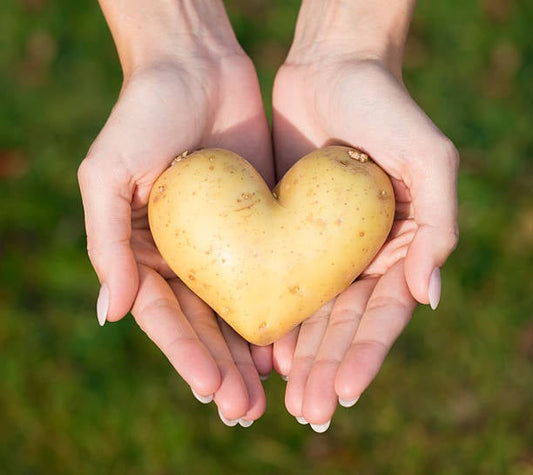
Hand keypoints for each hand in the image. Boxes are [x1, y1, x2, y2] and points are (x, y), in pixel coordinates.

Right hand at [78, 4, 274, 424]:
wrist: (197, 66)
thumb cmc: (143, 114)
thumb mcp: (109, 174)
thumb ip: (108, 243)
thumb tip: (111, 314)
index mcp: (146, 251)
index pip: (165, 316)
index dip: (186, 355)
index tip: (211, 389)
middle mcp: (186, 254)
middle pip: (205, 324)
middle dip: (224, 368)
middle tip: (245, 409)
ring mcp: (226, 242)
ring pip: (240, 308)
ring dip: (253, 352)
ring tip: (271, 392)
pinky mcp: (262, 223)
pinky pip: (272, 273)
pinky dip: (281, 309)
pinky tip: (294, 341)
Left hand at [271, 26, 458, 428]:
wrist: (332, 69)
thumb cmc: (386, 107)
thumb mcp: (429, 158)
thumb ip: (439, 225)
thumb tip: (429, 297)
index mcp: (400, 247)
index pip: (384, 315)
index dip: (366, 355)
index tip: (344, 391)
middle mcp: (361, 255)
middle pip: (344, 325)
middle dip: (328, 369)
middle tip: (309, 410)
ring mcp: (323, 247)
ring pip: (311, 314)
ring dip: (300, 357)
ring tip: (285, 398)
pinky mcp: (287, 231)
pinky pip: (280, 281)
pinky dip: (274, 317)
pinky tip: (261, 350)